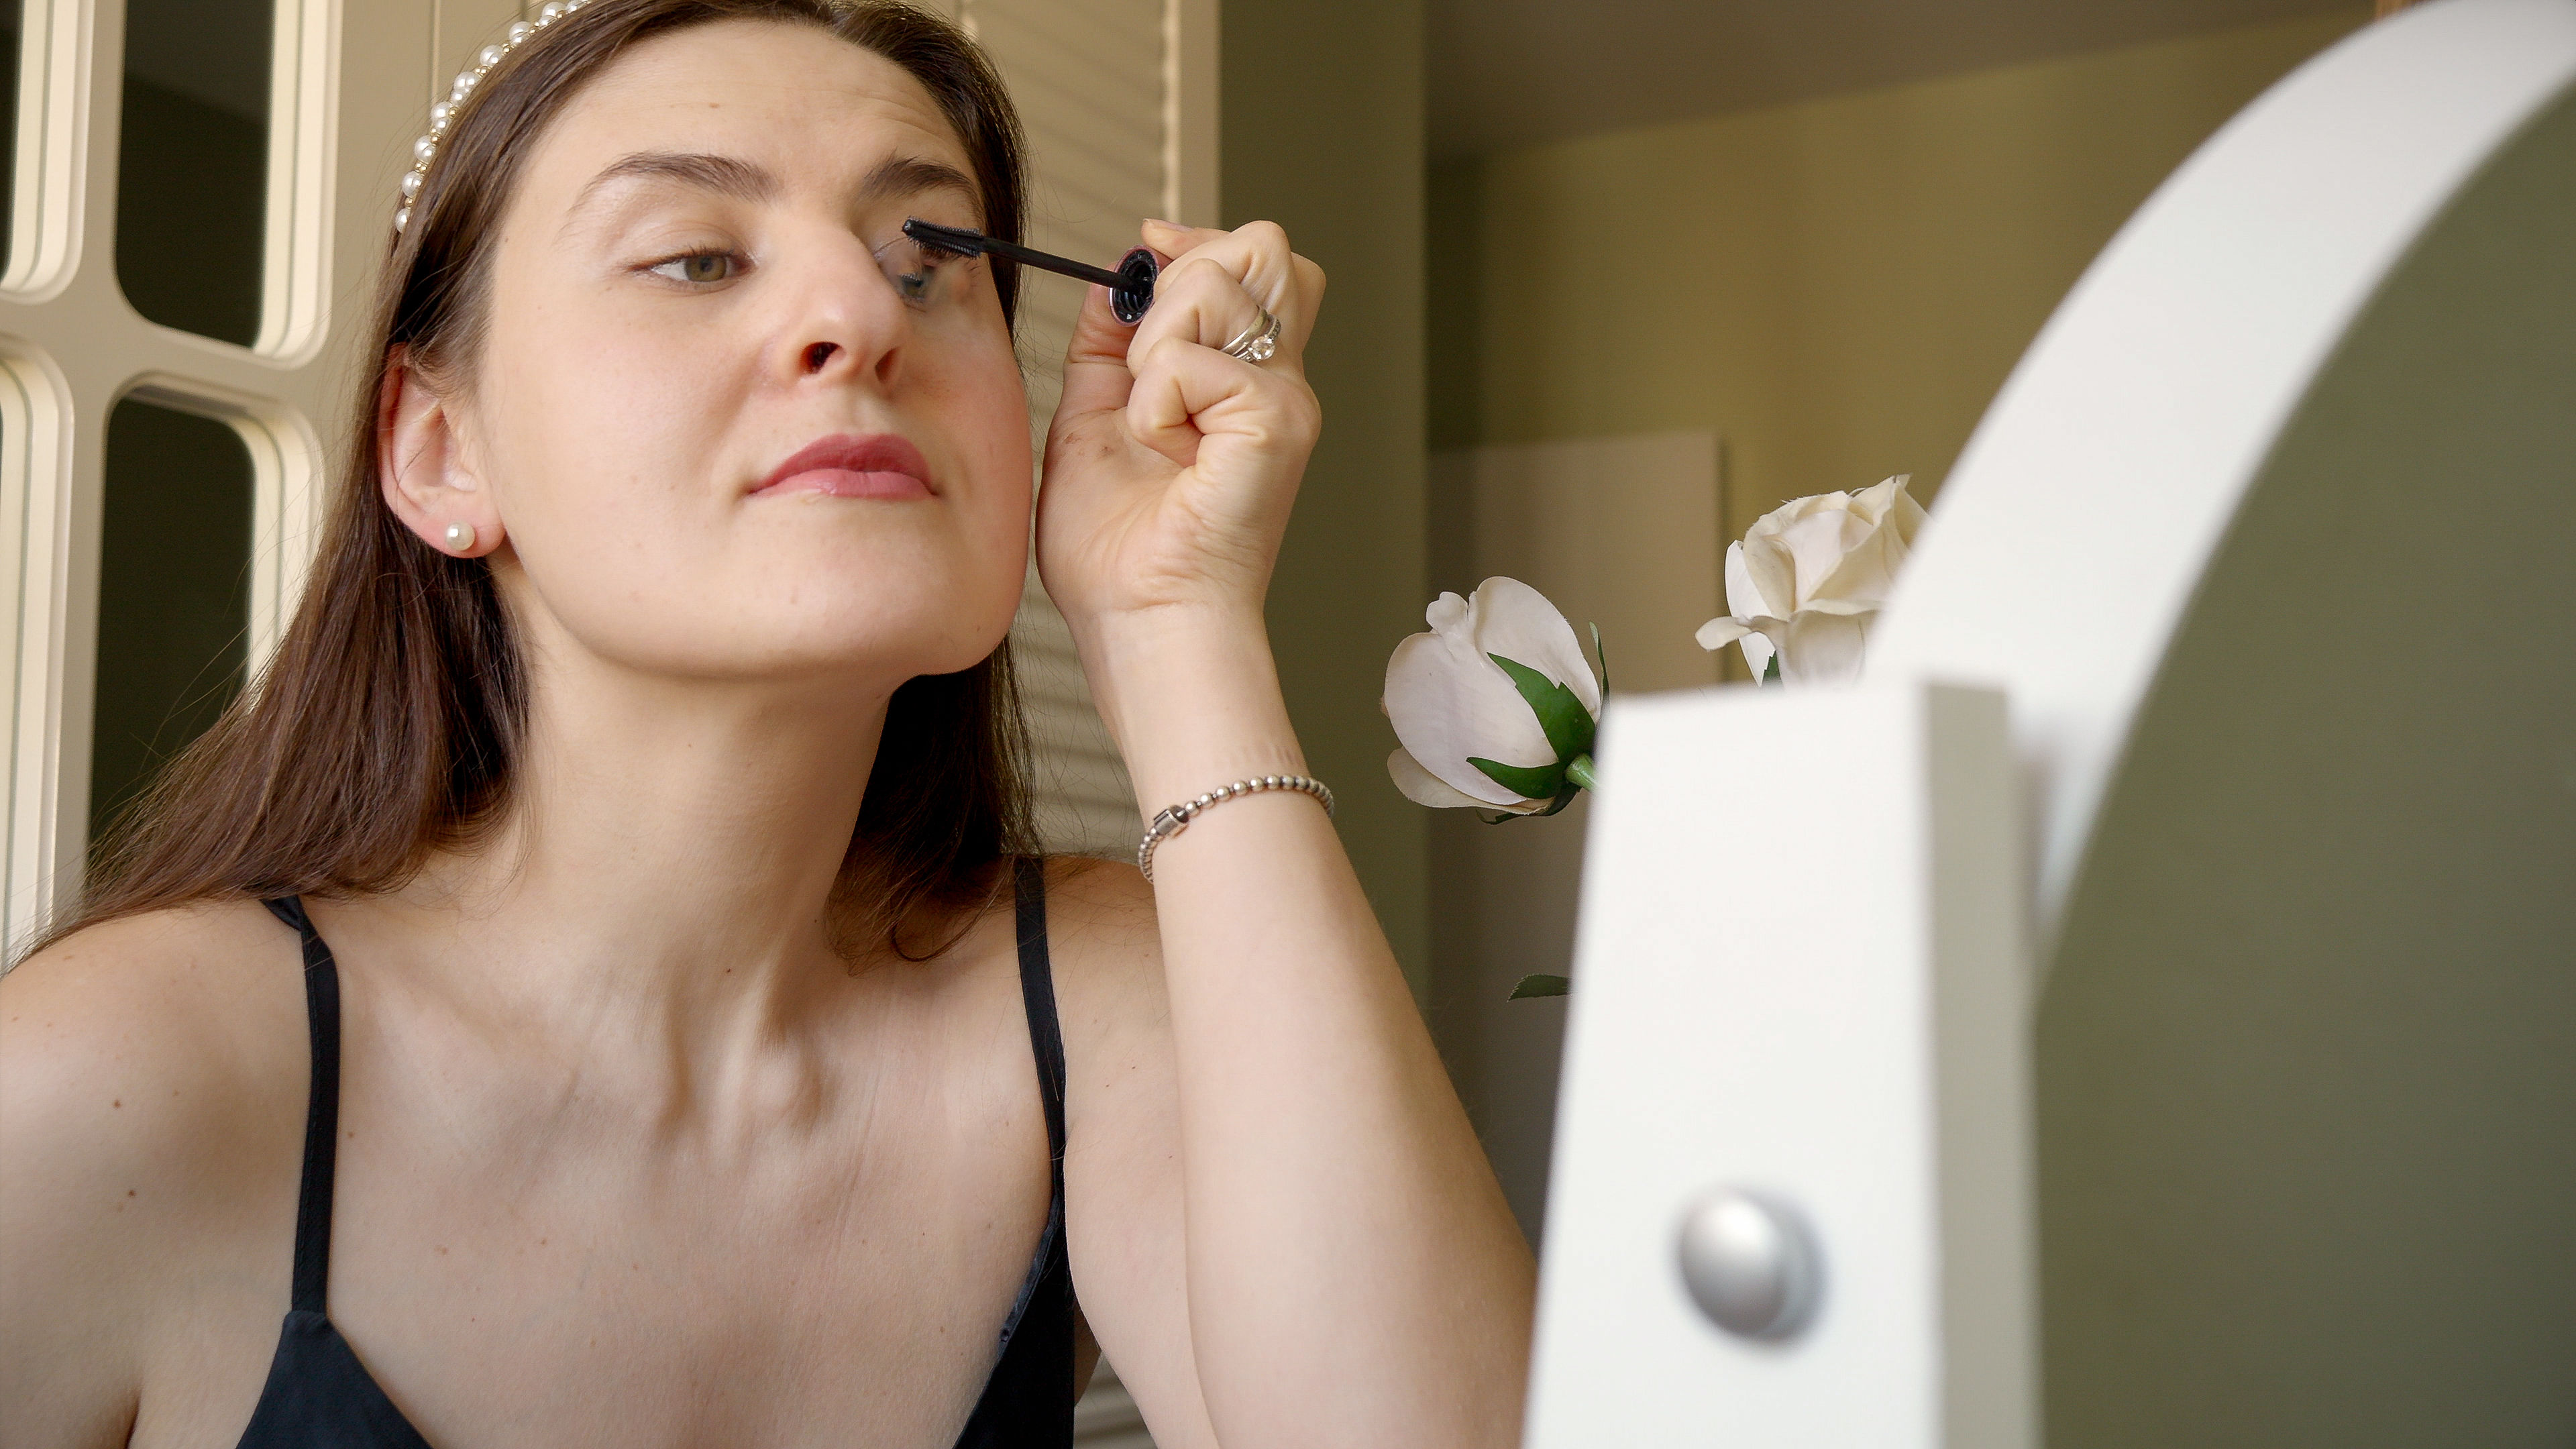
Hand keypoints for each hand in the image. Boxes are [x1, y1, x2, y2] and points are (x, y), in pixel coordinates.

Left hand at [1036, 220, 1324, 633]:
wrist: (1140, 621)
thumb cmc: (1120, 551)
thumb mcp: (1095, 418)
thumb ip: (1108, 345)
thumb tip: (1117, 276)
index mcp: (1243, 375)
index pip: (1255, 257)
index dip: (1197, 242)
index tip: (1147, 259)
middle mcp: (1278, 379)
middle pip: (1263, 247)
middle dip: (1182, 275)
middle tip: (1145, 361)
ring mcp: (1285, 399)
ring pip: (1223, 281)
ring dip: (1157, 339)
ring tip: (1152, 419)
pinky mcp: (1277, 423)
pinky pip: (1191, 358)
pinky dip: (1154, 399)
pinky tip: (1162, 450)